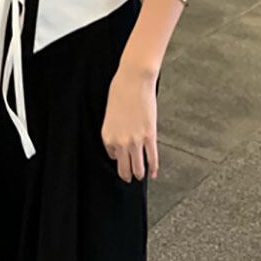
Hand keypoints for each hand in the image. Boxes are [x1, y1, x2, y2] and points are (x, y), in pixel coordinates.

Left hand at [101, 63, 158, 181]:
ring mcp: (135, 141)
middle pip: (123, 167)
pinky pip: (151, 158)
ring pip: (137, 167)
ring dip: (139, 174)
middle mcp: (120, 142)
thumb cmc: (120, 91)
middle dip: (126, 175)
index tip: (121, 159)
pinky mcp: (149, 136)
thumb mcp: (111, 113)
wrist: (133, 81)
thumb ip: (115, 128)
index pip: (111, 155)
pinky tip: (153, 173)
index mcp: (107, 136)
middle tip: (128, 179)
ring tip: (140, 177)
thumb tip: (123, 136)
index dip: (118, 157)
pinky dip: (153, 168)